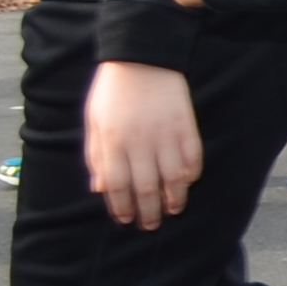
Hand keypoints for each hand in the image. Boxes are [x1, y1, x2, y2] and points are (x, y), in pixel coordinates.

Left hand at [83, 61, 201, 229]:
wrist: (141, 60)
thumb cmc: (111, 92)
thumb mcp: (93, 122)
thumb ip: (96, 156)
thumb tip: (100, 188)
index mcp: (113, 143)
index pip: (118, 185)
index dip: (122, 206)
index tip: (126, 219)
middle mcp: (140, 143)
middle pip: (146, 187)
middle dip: (148, 211)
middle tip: (150, 225)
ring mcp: (166, 135)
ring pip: (173, 178)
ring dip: (174, 198)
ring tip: (173, 210)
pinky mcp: (186, 126)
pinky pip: (192, 158)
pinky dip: (191, 174)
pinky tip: (187, 183)